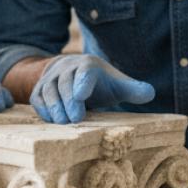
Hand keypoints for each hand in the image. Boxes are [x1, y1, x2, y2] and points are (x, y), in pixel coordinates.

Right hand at [30, 54, 154, 123]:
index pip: (85, 71)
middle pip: (64, 82)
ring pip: (48, 89)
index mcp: (89, 65)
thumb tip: (150, 93)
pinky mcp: (40, 89)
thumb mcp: (118, 86)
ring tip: (63, 122)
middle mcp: (67, 68)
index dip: (82, 82)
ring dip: (54, 106)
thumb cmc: (101, 84)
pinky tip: (51, 120)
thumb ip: (134, 89)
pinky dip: (42, 108)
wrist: (74, 75)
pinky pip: (37, 97)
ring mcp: (51, 78)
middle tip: (75, 118)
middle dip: (68, 100)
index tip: (82, 96)